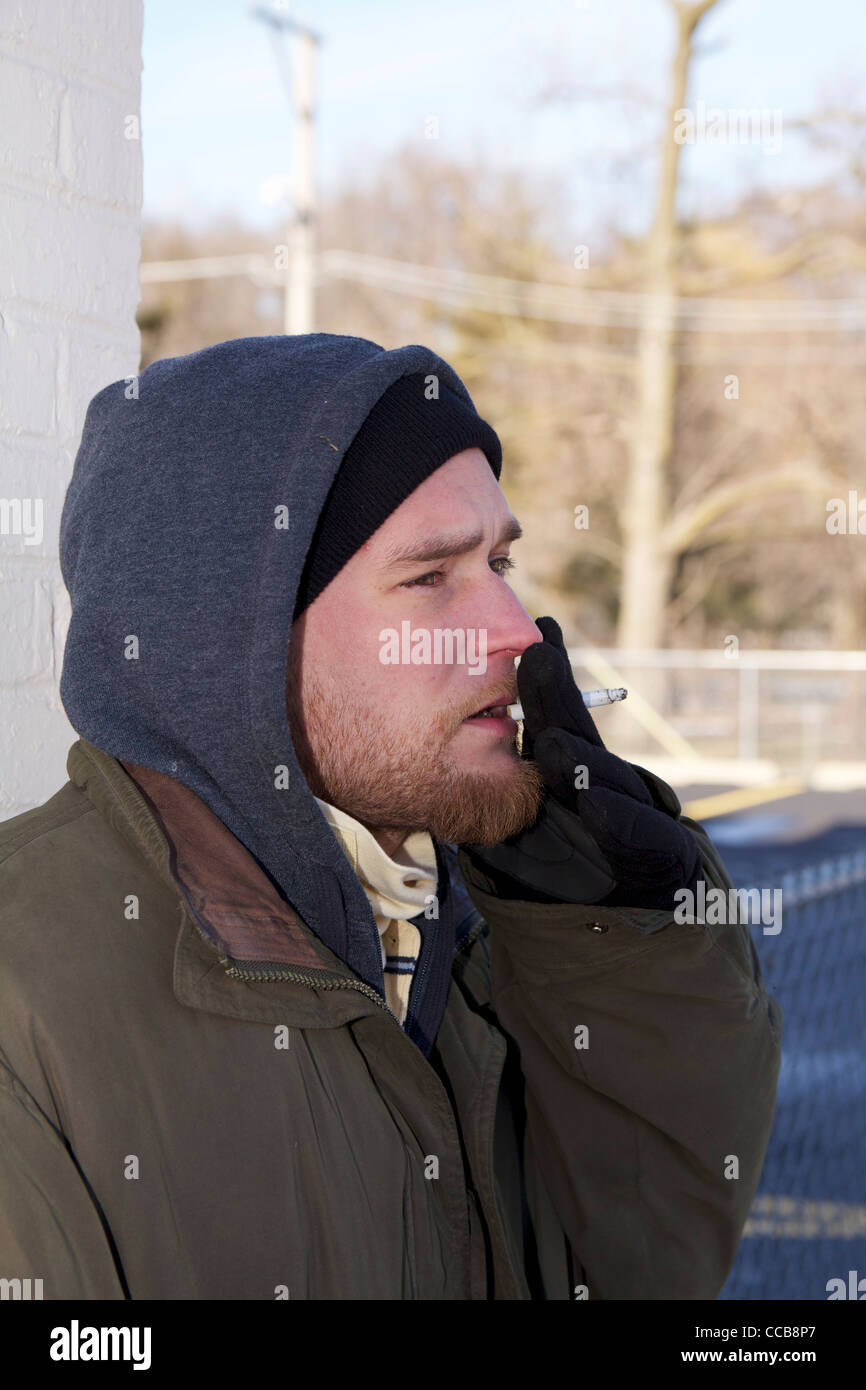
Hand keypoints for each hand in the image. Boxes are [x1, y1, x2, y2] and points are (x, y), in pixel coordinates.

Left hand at [460, 617, 700, 909]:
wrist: (633, 922)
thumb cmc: (575, 872)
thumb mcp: (524, 832)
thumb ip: (501, 793)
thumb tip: (452, 743)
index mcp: (576, 774)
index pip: (560, 717)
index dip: (546, 677)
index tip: (538, 629)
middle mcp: (606, 787)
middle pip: (580, 736)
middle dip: (557, 698)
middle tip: (535, 658)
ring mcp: (639, 819)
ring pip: (606, 782)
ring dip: (578, 760)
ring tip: (552, 742)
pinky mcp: (664, 857)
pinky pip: (641, 836)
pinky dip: (618, 819)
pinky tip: (595, 803)